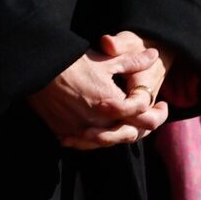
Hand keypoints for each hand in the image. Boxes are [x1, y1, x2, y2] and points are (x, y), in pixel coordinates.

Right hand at [27, 42, 164, 150]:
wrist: (37, 68)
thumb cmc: (72, 62)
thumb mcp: (104, 59)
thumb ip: (132, 61)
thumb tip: (153, 55)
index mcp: (112, 105)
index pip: (145, 116)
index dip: (158, 111)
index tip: (162, 104)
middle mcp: (100, 123)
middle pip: (131, 134)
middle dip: (145, 126)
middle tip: (151, 115)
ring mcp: (82, 132)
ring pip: (112, 141)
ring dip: (124, 133)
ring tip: (129, 122)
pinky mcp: (65, 134)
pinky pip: (88, 144)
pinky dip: (99, 138)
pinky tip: (101, 129)